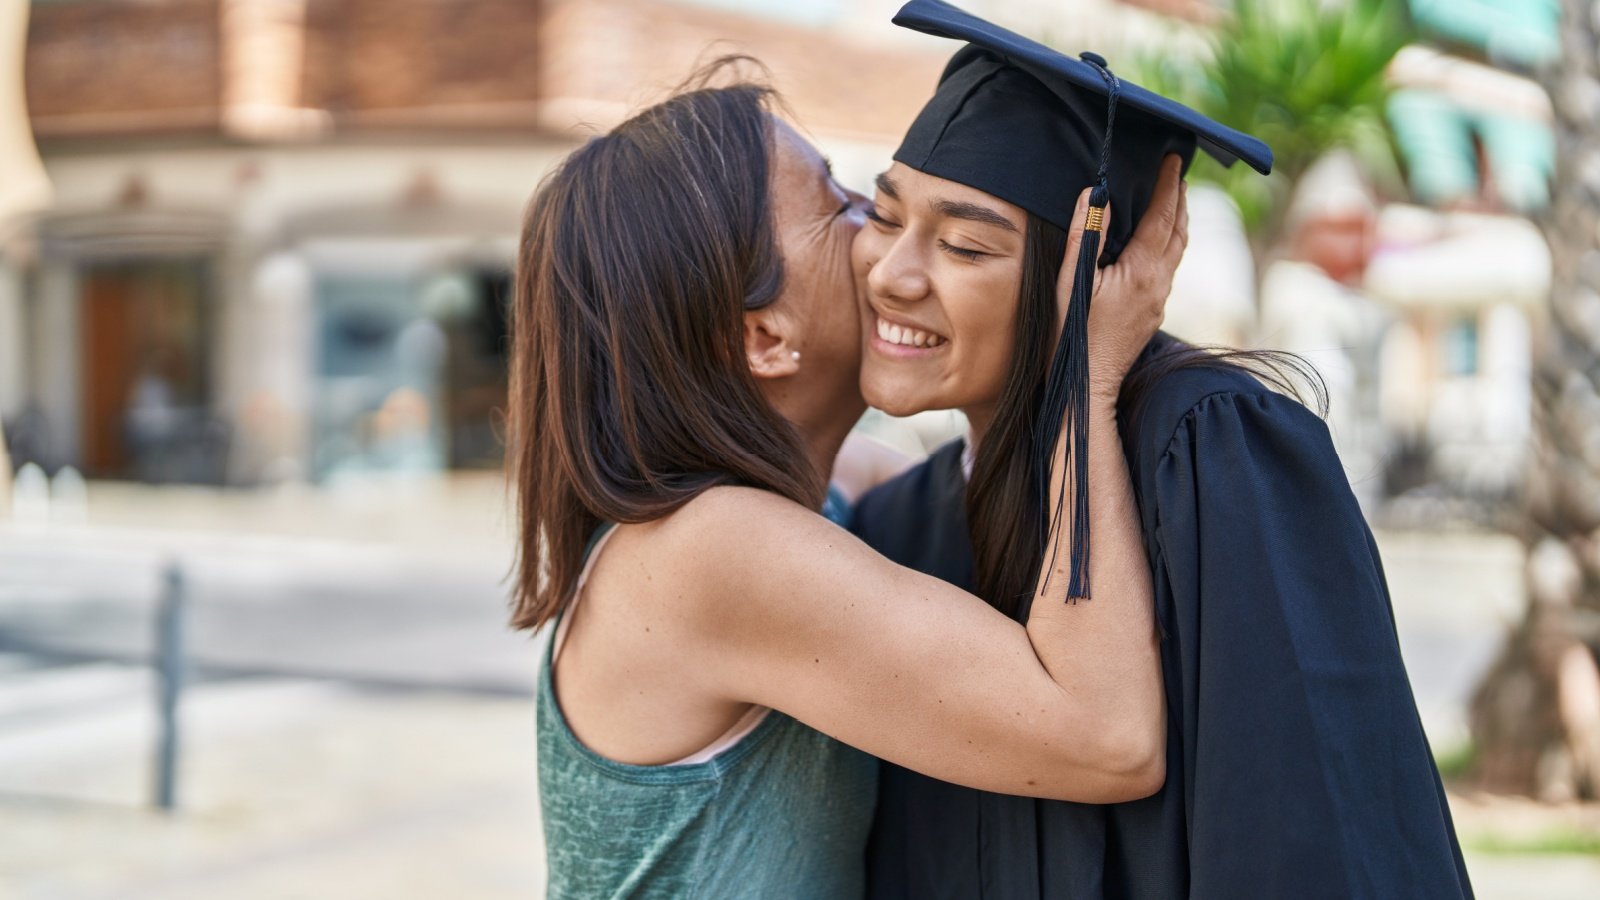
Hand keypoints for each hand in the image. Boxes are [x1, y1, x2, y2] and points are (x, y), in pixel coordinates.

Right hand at [1054, 154, 1188, 402]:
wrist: (1086, 386)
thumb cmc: (1070, 335)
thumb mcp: (1070, 280)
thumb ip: (1084, 235)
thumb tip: (1096, 194)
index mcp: (1141, 271)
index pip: (1162, 216)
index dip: (1168, 185)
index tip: (1173, 158)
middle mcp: (1158, 284)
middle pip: (1178, 231)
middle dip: (1179, 199)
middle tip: (1178, 172)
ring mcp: (1158, 301)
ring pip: (1176, 251)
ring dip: (1177, 222)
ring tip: (1174, 201)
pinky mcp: (1152, 314)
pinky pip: (1167, 269)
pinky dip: (1168, 244)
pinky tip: (1156, 244)